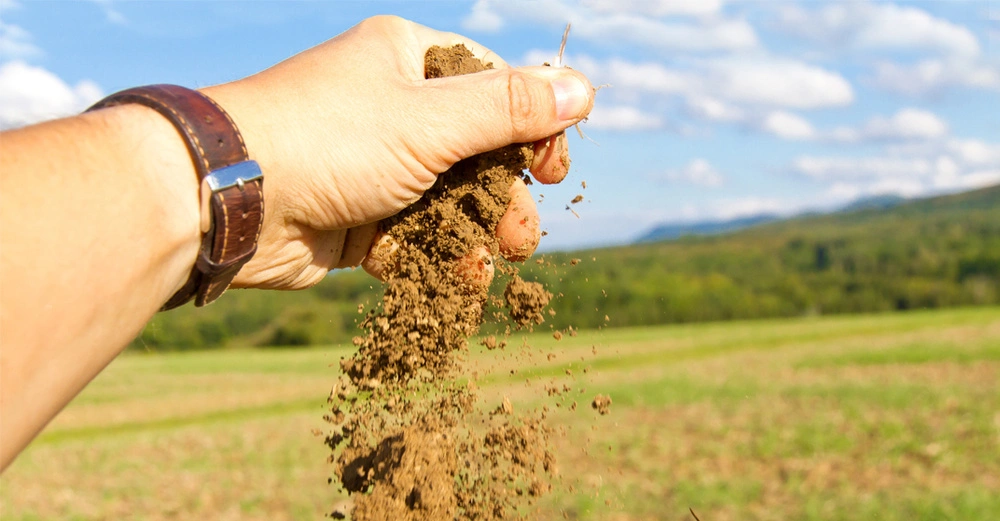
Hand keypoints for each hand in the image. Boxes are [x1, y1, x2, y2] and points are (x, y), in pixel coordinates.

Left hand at [202, 15, 593, 289]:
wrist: (229, 201)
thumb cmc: (329, 139)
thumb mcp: (432, 120)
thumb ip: (510, 110)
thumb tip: (584, 88)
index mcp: (406, 60)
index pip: (491, 84)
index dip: (531, 125)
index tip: (554, 168)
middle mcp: (388, 107)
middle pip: (473, 151)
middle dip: (502, 196)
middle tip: (523, 236)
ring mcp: (369, 165)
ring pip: (443, 200)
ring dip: (472, 234)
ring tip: (491, 266)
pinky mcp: (352, 217)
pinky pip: (408, 235)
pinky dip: (431, 257)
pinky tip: (454, 283)